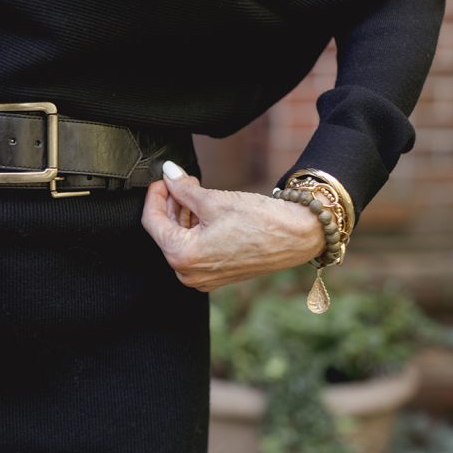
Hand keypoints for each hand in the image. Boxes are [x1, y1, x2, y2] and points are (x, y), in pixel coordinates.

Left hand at [141, 162, 325, 291]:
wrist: (299, 236)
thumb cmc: (261, 221)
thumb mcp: (214, 200)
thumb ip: (184, 188)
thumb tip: (168, 174)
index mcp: (182, 256)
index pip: (152, 222)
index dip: (155, 195)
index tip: (163, 179)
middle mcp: (188, 274)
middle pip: (165, 232)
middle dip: (170, 204)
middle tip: (180, 181)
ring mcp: (202, 278)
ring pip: (179, 241)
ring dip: (182, 216)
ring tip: (193, 192)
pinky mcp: (216, 276)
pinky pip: (195, 251)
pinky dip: (194, 230)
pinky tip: (203, 211)